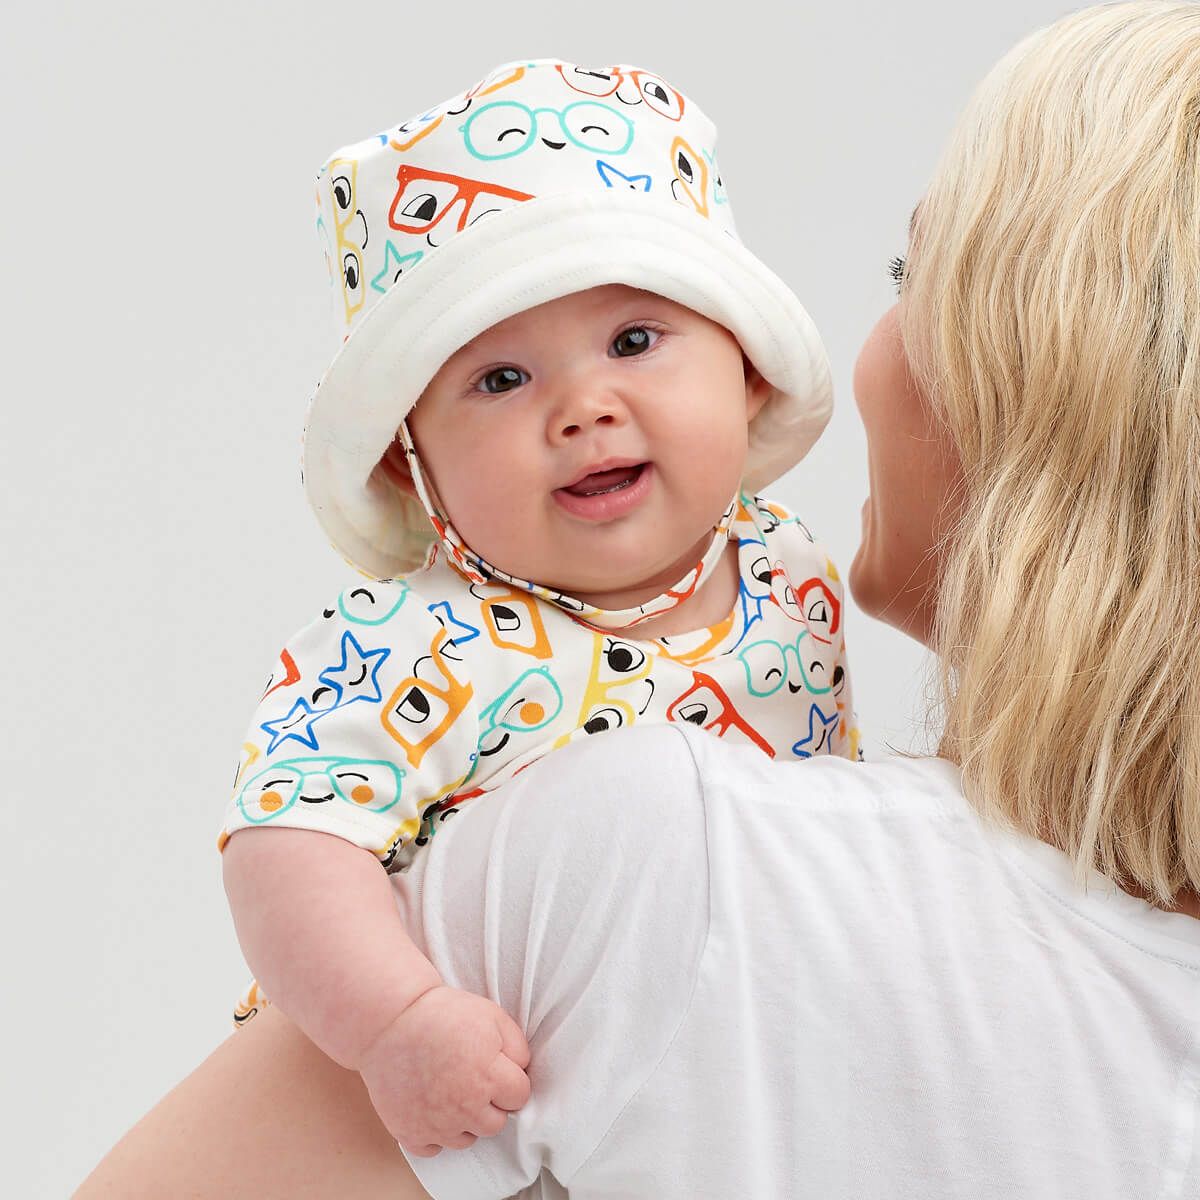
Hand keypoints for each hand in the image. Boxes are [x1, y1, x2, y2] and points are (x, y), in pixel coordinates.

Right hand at [357, 984, 531, 1156]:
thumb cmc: (443, 1013)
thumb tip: (523, 1070)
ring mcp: (437, 1123)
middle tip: (473, 1079)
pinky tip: (432, 1108)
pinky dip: (435, 1133)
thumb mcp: (492, 1015)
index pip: (520, 1097)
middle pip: (496, 1123)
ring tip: (451, 1090)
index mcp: (488, 1077)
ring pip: (467, 1139)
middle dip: (491, 1103)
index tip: (497, 1069)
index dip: (511, 1080)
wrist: (392, 1019)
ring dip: (465, 1120)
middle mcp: (465, 1106)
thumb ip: (517, 1047)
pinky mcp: (410, 1132)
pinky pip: (434, 1148)